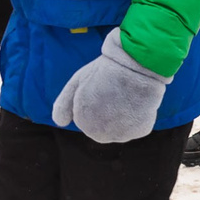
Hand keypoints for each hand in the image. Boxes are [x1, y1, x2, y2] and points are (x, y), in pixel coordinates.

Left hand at [48, 29, 171, 143]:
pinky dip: (138, 116)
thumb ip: (63, 105)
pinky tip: (137, 101)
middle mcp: (99, 133)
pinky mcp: (140, 132)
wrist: (135, 65)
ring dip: (123, 116)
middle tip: (114, 93)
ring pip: (120, 129)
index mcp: (82, 122)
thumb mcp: (77, 83)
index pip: (87, 120)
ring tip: (126, 96)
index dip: (94, 101)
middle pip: (103, 128)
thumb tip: (60, 123)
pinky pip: (137, 127)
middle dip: (108, 113)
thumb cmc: (105, 71)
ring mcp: (120, 134)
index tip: (100, 88)